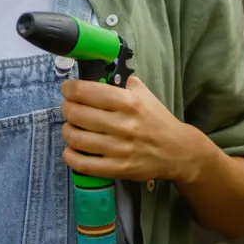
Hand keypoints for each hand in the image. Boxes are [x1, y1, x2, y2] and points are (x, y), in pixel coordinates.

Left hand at [59, 75, 214, 184]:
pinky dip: (70, 155)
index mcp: (128, 102)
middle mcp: (123, 124)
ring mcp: (119, 148)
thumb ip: (121, 82)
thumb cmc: (157, 120)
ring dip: (67, 131)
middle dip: (66, 108)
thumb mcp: (144, 94)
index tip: (67, 90)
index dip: (69, 89)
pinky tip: (72, 149)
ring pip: (75, 138)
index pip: (84, 91)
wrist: (178, 151)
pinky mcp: (118, 169)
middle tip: (68, 108)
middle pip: (75, 114)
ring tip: (71, 128)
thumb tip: (97, 73)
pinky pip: (83, 164)